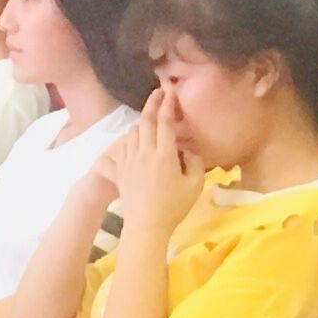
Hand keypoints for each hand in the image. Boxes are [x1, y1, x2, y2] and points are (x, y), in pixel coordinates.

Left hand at [111, 96, 208, 241]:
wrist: (146, 225)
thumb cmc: (174, 207)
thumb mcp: (195, 186)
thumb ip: (196, 163)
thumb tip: (188, 150)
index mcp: (165, 155)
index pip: (165, 122)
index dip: (168, 105)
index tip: (171, 92)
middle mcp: (145, 152)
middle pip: (146, 120)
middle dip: (152, 103)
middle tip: (158, 92)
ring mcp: (130, 160)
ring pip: (132, 131)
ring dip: (141, 122)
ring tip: (149, 122)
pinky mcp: (121, 169)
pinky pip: (122, 145)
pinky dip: (130, 138)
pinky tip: (135, 140)